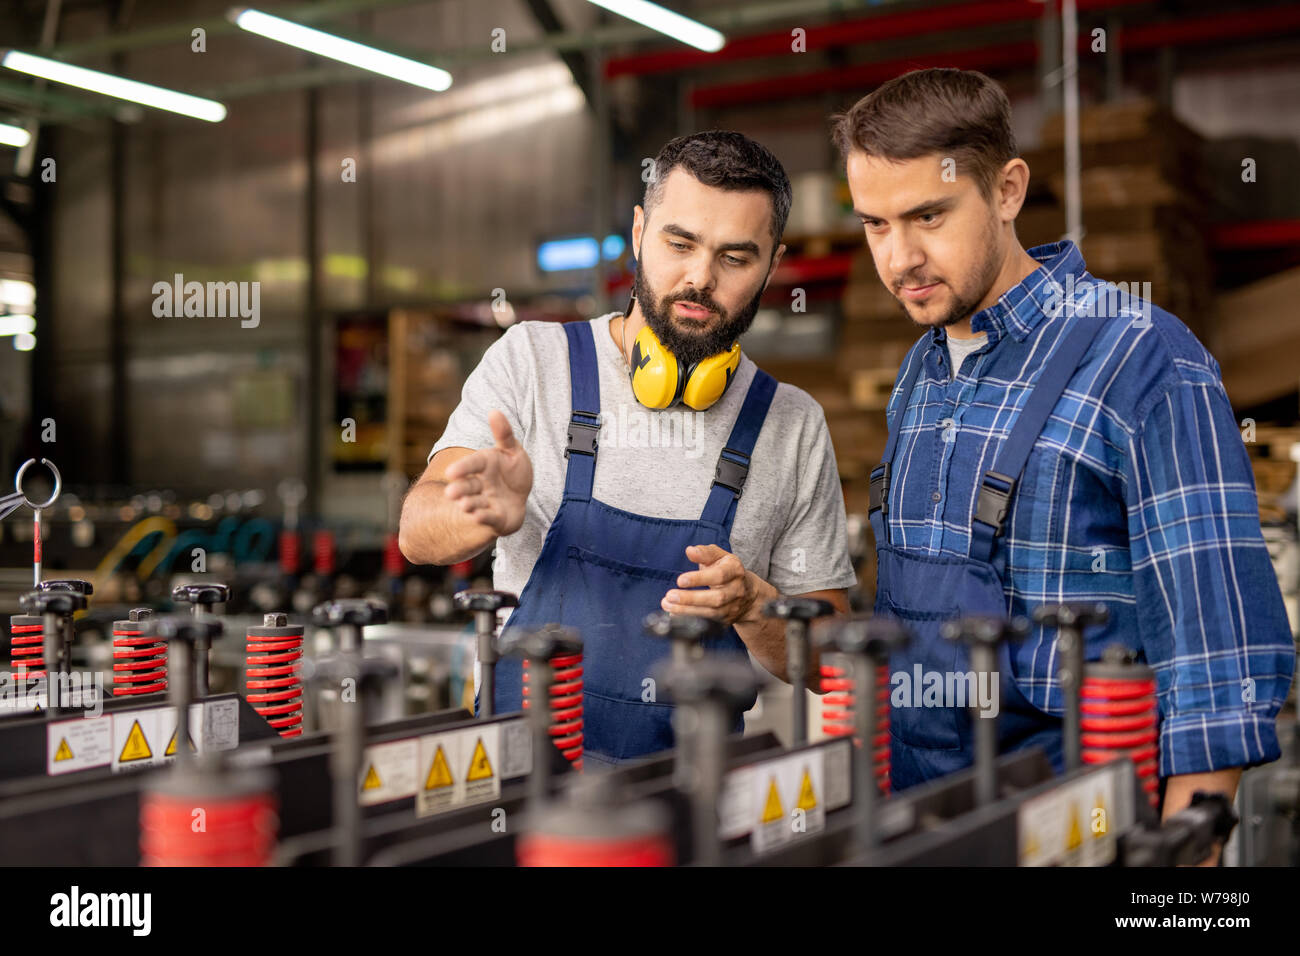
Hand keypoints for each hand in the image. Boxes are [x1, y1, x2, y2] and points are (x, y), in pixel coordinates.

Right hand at [443, 410, 531, 536]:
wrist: (520, 497)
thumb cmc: (512, 471)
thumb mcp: (512, 450)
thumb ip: (504, 434)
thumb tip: (494, 411)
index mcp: (483, 465)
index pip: (472, 464)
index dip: (462, 468)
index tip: (450, 472)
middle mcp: (481, 484)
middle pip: (468, 486)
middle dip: (459, 489)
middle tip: (450, 494)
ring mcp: (487, 502)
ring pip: (476, 503)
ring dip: (469, 504)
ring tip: (464, 505)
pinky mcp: (496, 518)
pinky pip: (490, 518)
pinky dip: (483, 517)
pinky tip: (477, 517)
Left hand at [661, 544, 765, 626]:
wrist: (748, 594)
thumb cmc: (727, 570)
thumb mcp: (719, 556)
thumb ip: (704, 552)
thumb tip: (690, 551)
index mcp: (735, 570)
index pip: (719, 575)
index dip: (699, 579)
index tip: (680, 580)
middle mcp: (736, 590)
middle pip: (716, 598)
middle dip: (691, 598)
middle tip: (670, 595)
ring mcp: (732, 607)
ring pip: (710, 613)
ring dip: (686, 610)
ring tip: (667, 604)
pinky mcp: (725, 620)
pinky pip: (707, 622)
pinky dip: (689, 619)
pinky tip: (674, 614)